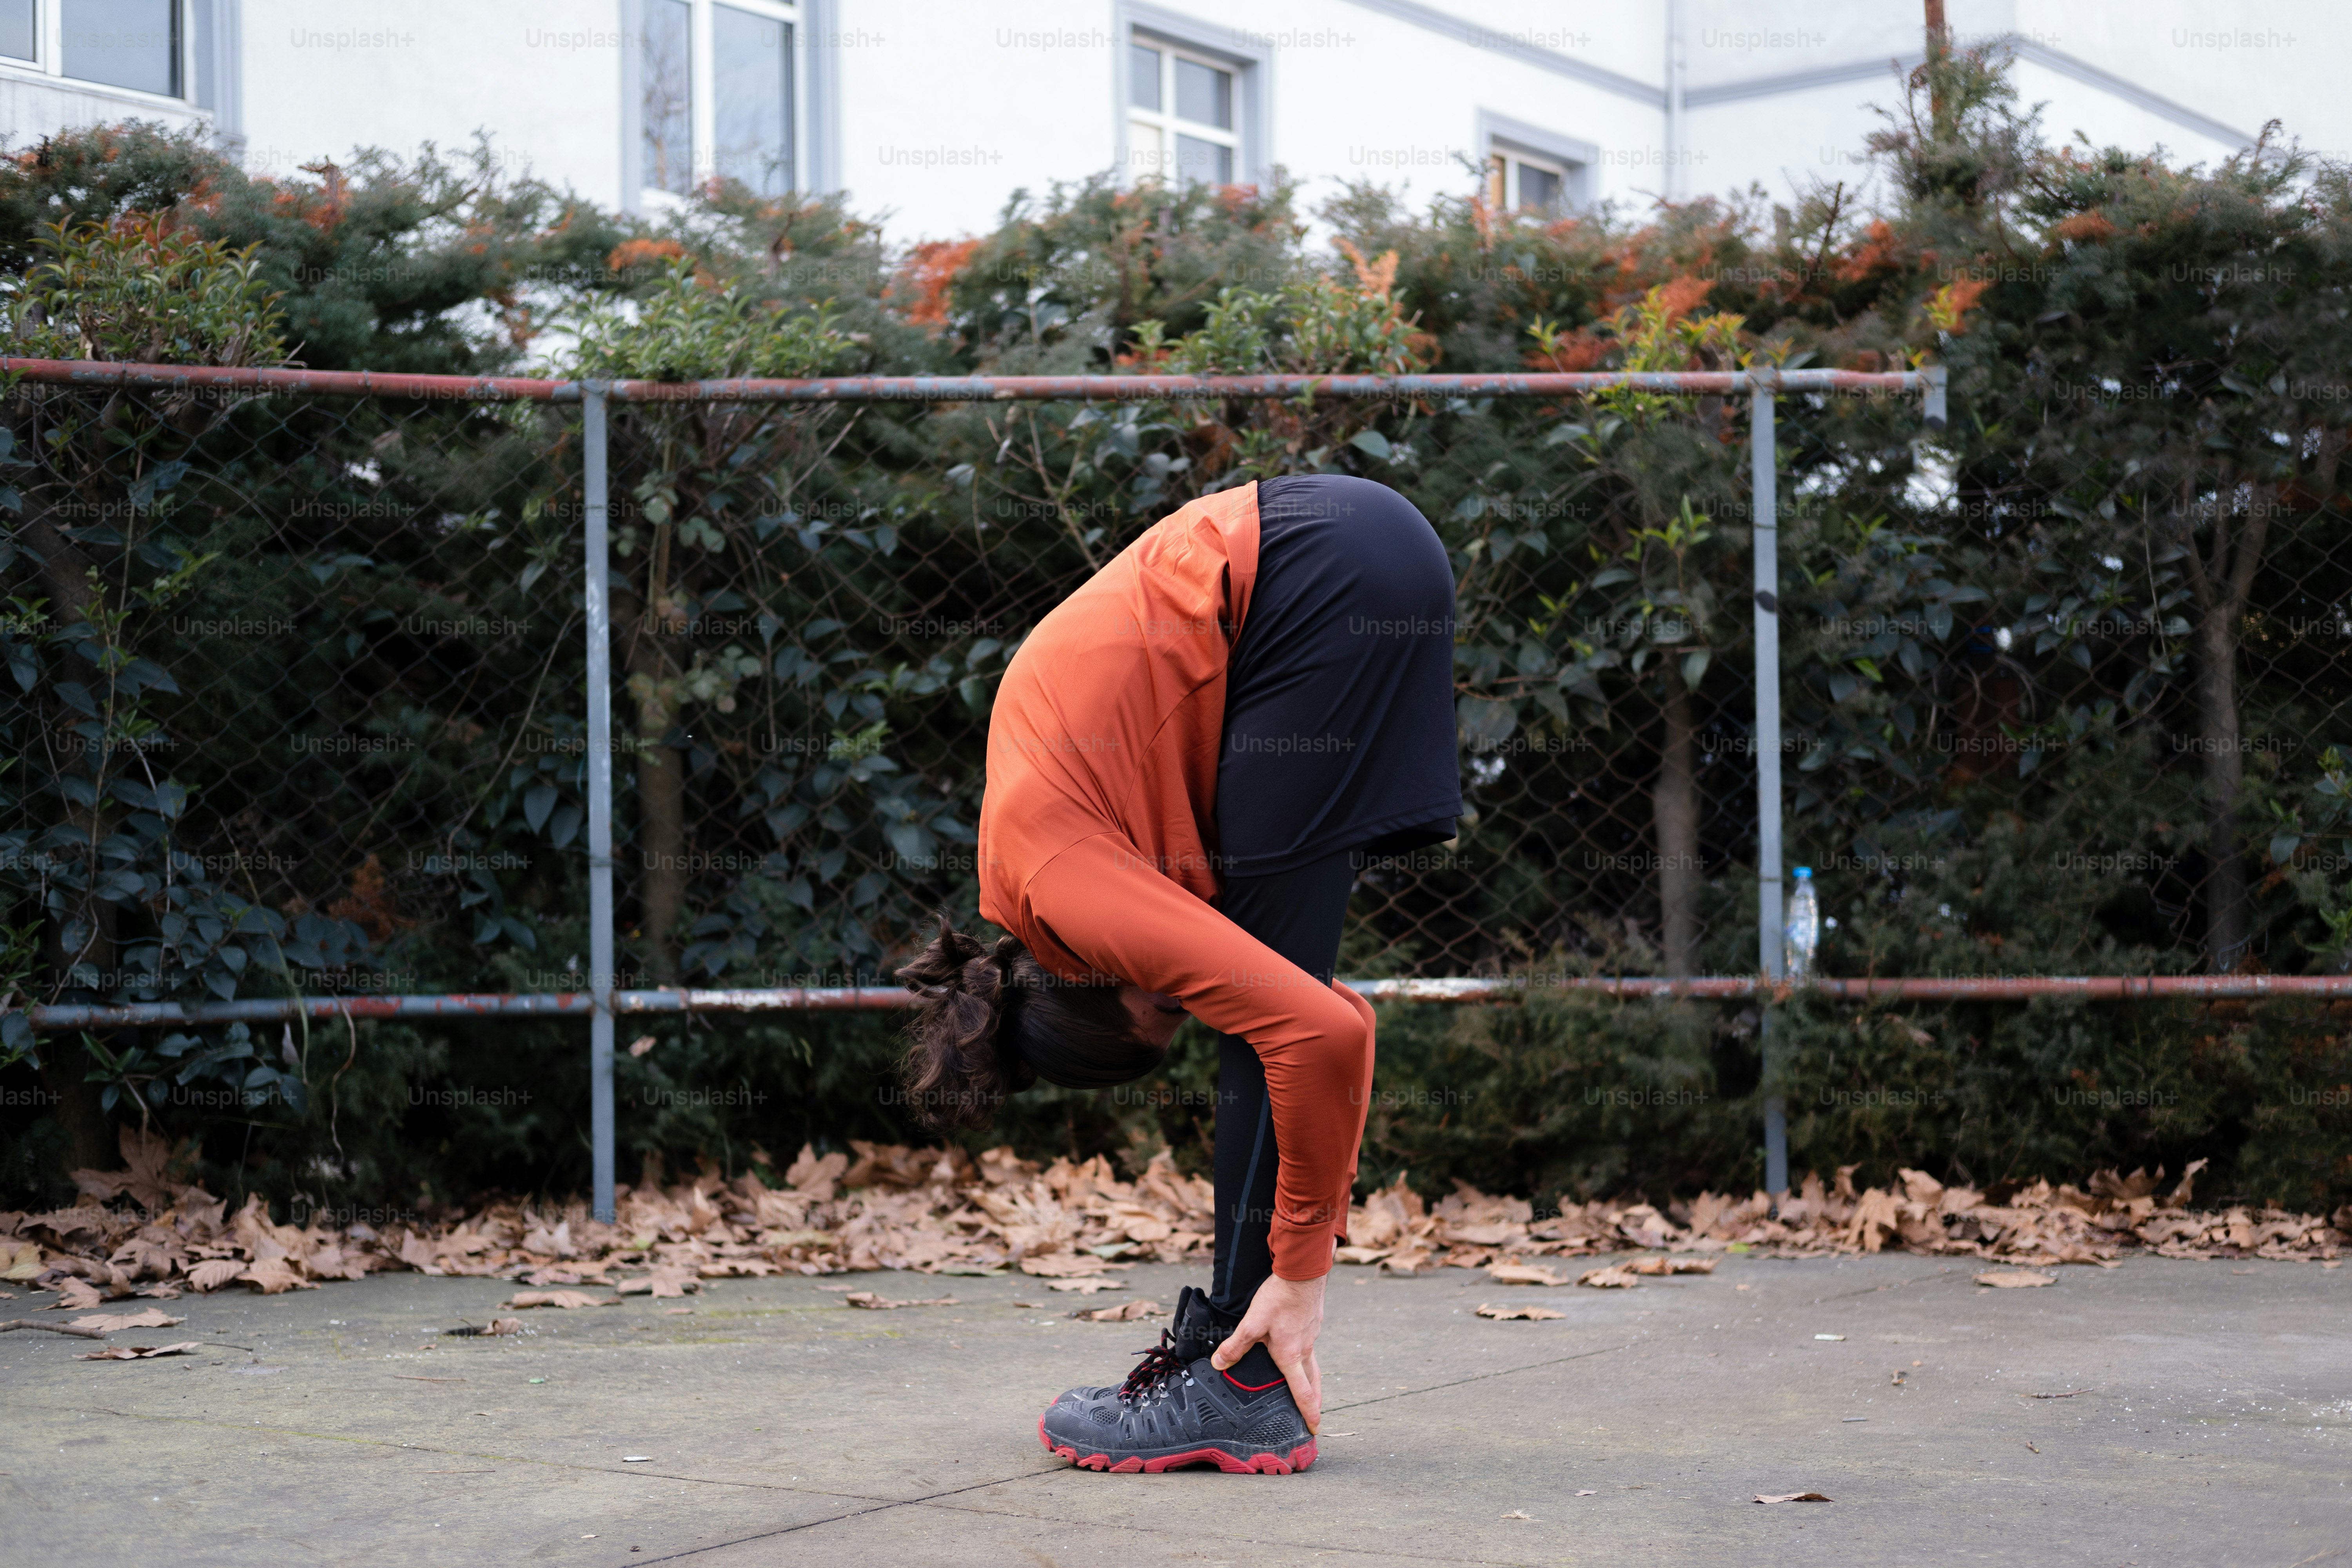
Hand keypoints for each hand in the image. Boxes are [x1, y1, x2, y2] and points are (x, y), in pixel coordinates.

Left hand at [1209, 1271, 1325, 1432]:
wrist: (1301, 1272)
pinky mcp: (1312, 1323)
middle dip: (1315, 1403)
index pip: (1302, 1393)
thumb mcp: (1252, 1323)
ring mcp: (1311, 1336)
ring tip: (1309, 1388)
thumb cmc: (1279, 1298)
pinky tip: (1298, 1348)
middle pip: (1314, 1383)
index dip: (1309, 1413)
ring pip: (1313, 1364)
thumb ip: (1235, 1346)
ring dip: (1313, 1381)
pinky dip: (1307, 1357)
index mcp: (1290, 1356)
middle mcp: (1304, 1349)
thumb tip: (1219, 1364)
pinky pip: (1310, 1346)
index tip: (1315, 1428)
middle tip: (1315, 1416)